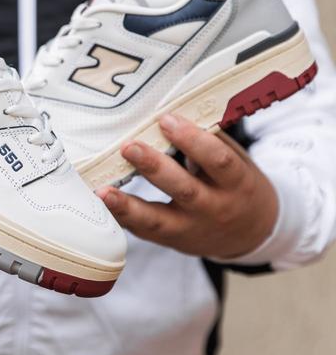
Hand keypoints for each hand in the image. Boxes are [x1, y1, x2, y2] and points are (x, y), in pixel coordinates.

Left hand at [97, 114, 277, 258]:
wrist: (252, 234)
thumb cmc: (237, 186)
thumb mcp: (238, 162)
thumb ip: (209, 141)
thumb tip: (172, 113)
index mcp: (237, 183)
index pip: (217, 160)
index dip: (192, 139)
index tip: (166, 120)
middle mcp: (214, 209)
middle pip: (183, 189)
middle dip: (154, 167)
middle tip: (129, 147)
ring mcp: (191, 229)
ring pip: (158, 219)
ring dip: (128, 205)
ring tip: (104, 191)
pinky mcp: (171, 241)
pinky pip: (143, 232)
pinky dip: (121, 218)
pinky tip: (101, 205)